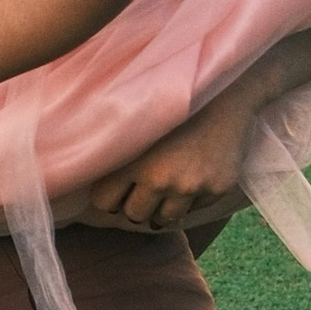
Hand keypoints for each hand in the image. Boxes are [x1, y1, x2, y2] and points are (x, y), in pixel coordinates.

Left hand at [74, 81, 256, 235]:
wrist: (226, 89)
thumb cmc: (173, 103)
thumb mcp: (135, 118)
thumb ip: (113, 147)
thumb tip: (84, 171)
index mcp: (132, 161)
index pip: (104, 202)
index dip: (109, 196)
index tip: (117, 188)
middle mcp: (159, 179)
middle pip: (133, 215)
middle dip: (134, 205)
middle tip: (141, 190)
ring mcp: (190, 186)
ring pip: (163, 220)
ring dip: (160, 209)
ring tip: (163, 192)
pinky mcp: (217, 189)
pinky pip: (195, 209)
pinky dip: (191, 200)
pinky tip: (192, 178)